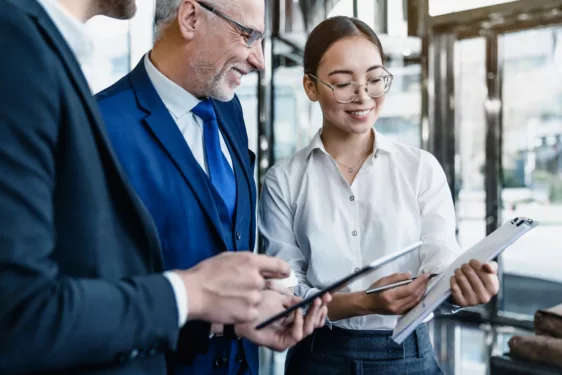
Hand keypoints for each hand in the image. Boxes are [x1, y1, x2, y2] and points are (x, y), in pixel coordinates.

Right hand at [176, 252, 290, 323]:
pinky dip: (244, 312)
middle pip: (265, 284)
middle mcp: (256, 278)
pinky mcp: (248, 313)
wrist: (192, 293)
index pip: (279, 265)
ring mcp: (253, 297)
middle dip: (255, 287)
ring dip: (248, 300)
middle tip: (237, 289)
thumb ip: (248, 262)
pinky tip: (230, 307)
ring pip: (257, 299)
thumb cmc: (206, 273)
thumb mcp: (228, 257)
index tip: (284, 274)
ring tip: (230, 298)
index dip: (283, 270)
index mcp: (251, 262)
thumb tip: (259, 266)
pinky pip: (252, 313)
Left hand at [235, 289, 330, 350]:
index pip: (312, 315)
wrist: (241, 311)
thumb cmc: (257, 305)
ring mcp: (287, 337)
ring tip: (313, 303)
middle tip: (323, 298)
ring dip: (312, 315)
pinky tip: (297, 312)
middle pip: (314, 323)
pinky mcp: (282, 344)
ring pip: (308, 330)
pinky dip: (299, 322)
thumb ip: (293, 300)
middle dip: (320, 310)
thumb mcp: (278, 298)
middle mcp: (292, 328)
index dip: (321, 306)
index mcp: (293, 318)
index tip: (327, 295)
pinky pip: (296, 335)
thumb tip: (305, 300)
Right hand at [362, 272, 430, 314]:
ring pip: (415, 301)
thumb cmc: (374, 291)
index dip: (419, 282)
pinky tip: (420, 292)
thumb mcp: (383, 280)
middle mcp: (395, 305)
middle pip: (414, 296)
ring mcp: (399, 311)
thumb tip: (410, 275)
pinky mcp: (400, 313)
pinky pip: (413, 305)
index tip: (426, 275)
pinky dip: (418, 298)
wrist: (368, 304)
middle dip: (423, 286)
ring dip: (422, 292)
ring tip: (425, 284)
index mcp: (389, 296)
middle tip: (427, 278)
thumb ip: (397, 277)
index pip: (409, 289)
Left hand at [450, 260, 498, 306]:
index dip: (476, 264)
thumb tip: (486, 265)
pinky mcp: (462, 303)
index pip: (483, 272)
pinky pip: (454, 287)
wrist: (475, 295)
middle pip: (470, 273)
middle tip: (464, 266)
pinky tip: (455, 278)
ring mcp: (473, 301)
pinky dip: (453, 279)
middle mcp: (484, 297)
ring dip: (458, 271)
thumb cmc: (483, 280)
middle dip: (465, 266)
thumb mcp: (491, 273)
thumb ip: (492, 266)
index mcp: (493, 288)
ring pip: (461, 279)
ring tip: (458, 270)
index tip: (472, 262)